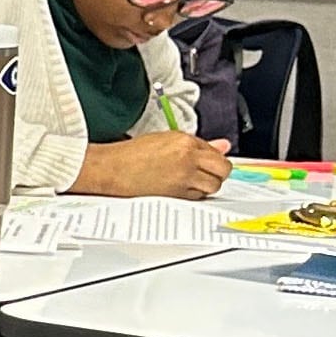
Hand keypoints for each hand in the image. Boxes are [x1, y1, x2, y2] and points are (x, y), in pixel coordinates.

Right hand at [79, 134, 234, 198]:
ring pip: (213, 186)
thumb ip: (198, 144)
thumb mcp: (167, 140)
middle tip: (207, 172)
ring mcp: (183, 178)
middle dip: (218, 172)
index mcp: (185, 142)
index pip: (216, 151)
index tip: (207, 161)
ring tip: (190, 181)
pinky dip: (194, 194)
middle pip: (223, 169)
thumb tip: (222, 145)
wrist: (112, 169)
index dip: (212, 157)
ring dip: (206, 185)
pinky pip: (198, 197)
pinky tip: (180, 188)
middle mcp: (188, 159)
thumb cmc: (132, 154)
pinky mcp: (177, 194)